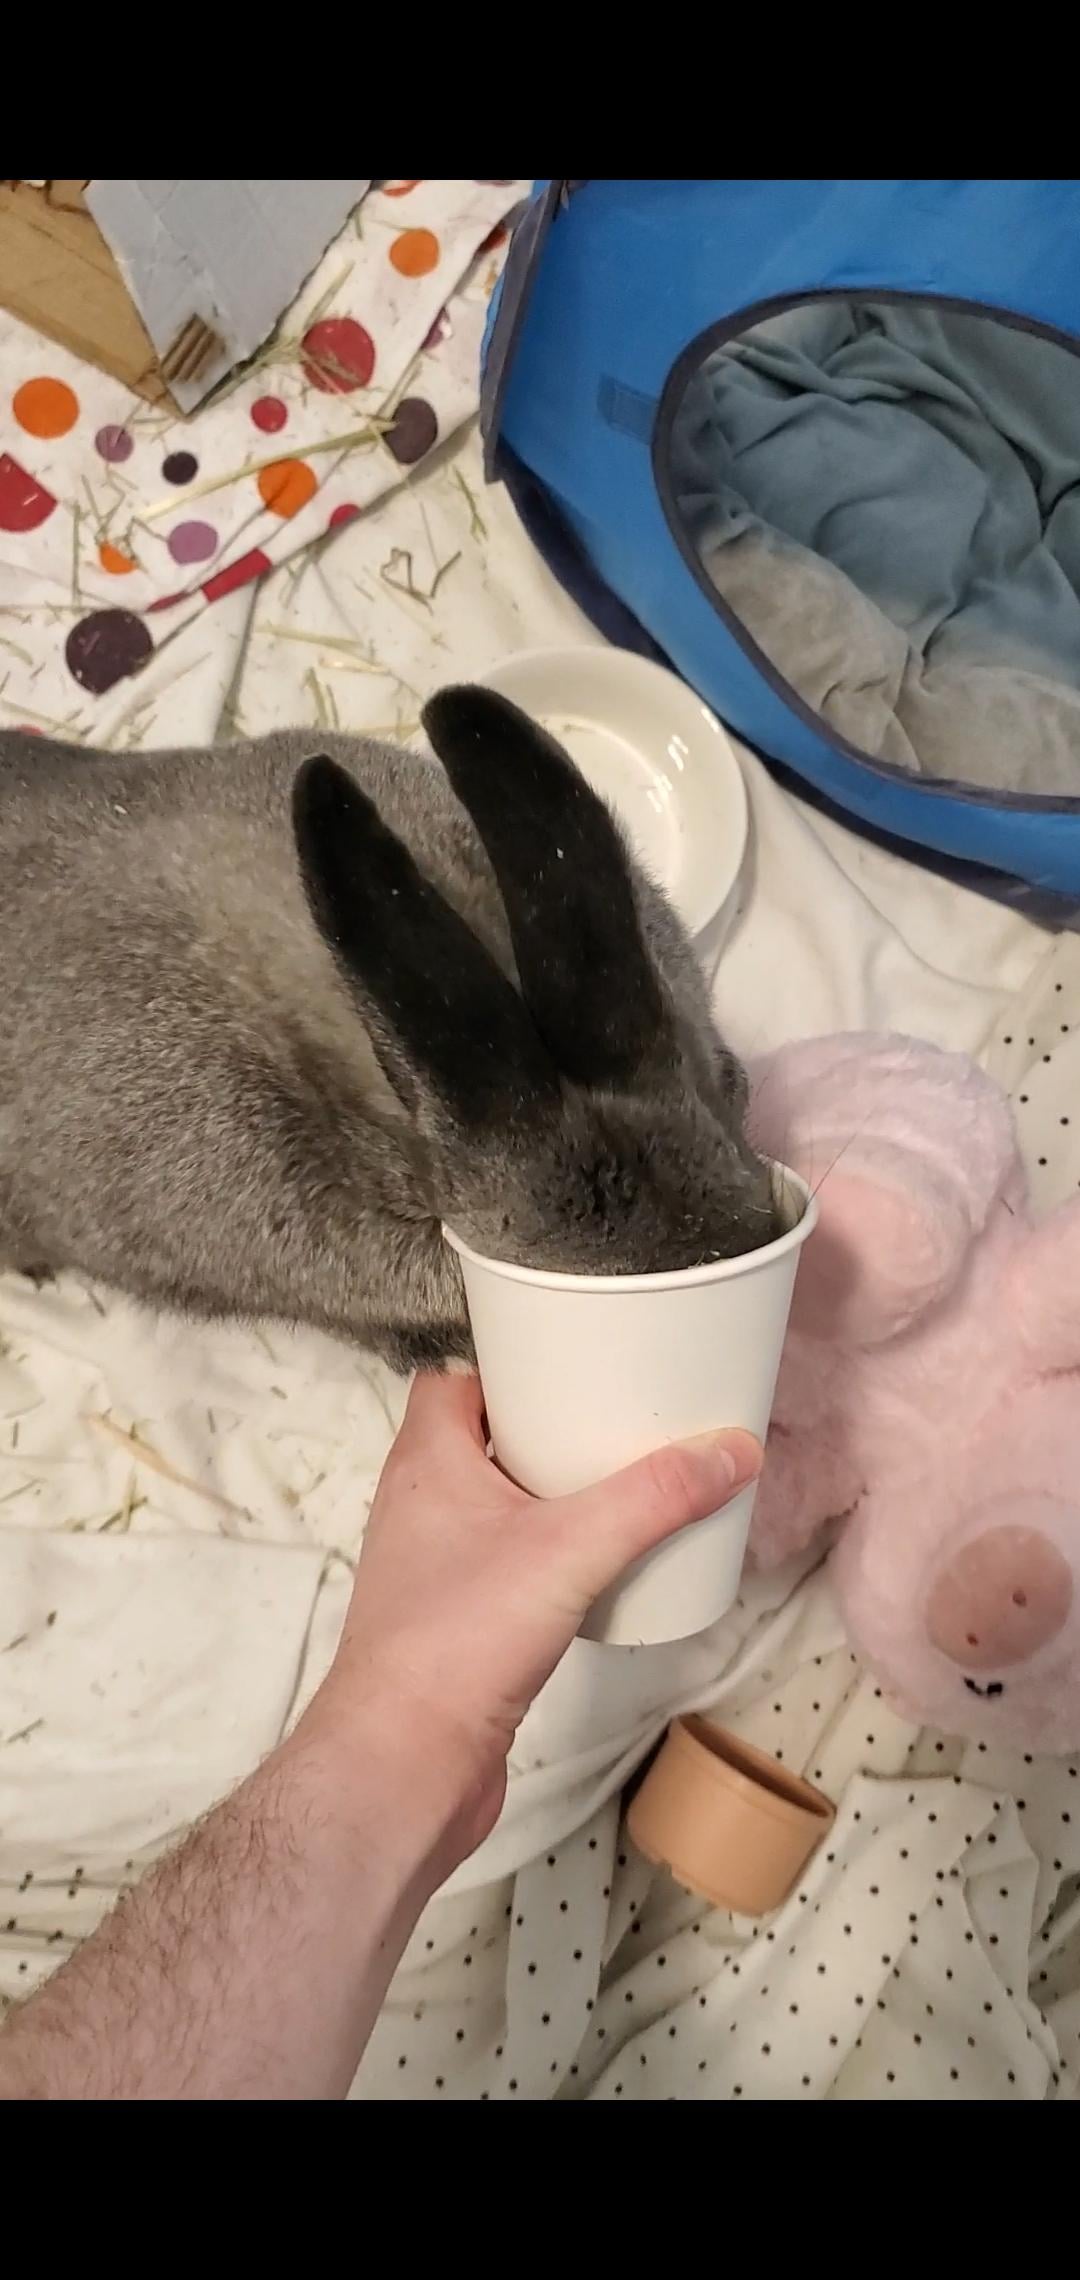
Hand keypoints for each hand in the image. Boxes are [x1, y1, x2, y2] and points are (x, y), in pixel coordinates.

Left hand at [304, 1372, 760, 1871]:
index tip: (572, 1359)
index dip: (507, 1363)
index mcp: (427, 1462)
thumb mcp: (572, 1548)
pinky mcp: (457, 1624)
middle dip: (548, 1428)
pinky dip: (550, 1557)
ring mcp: (435, 1568)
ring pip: (497, 1507)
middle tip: (617, 1420)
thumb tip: (731, 1450)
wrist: (405, 1764)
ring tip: (622, 1487)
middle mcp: (422, 1507)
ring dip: (552, 1496)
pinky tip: (599, 1570)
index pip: (452, 1379)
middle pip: (484, 1440)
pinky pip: (508, 1566)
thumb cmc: (455, 1641)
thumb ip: (655, 1497)